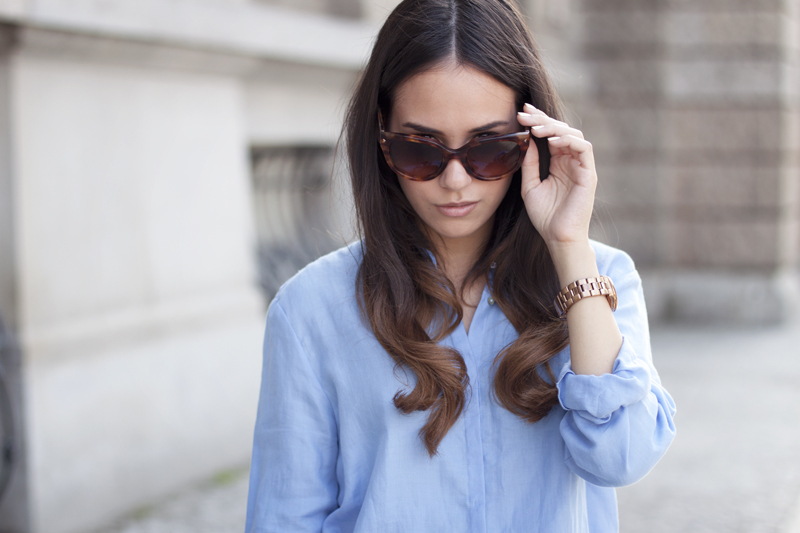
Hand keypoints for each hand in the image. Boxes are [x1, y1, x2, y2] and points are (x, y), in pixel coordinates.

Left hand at [516, 103, 596, 252]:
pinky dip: (569, 140)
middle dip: (542, 120)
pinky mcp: (589, 174)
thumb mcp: (530, 186)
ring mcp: (581, 166)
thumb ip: (529, 164)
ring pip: (573, 135)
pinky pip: (584, 149)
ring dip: (554, 128)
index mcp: (558, 163)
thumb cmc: (545, 216)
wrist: (558, 237)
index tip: (521, 112)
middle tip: (524, 114)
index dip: (537, 121)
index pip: (549, 135)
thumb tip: (526, 141)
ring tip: (536, 128)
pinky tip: (553, 140)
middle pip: (560, 130)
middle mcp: (571, 161)